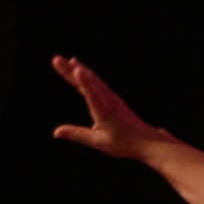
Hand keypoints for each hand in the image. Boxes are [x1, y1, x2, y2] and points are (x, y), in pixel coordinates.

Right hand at [51, 55, 170, 159]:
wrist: (147, 141)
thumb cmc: (124, 144)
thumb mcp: (98, 142)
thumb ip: (77, 134)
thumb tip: (56, 132)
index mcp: (104, 111)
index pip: (91, 94)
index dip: (83, 82)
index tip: (76, 69)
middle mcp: (108, 101)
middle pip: (88, 82)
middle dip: (71, 70)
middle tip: (56, 59)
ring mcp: (112, 98)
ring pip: (94, 81)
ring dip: (80, 70)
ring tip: (69, 60)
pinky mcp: (115, 99)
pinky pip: (99, 84)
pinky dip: (89, 76)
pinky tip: (84, 71)